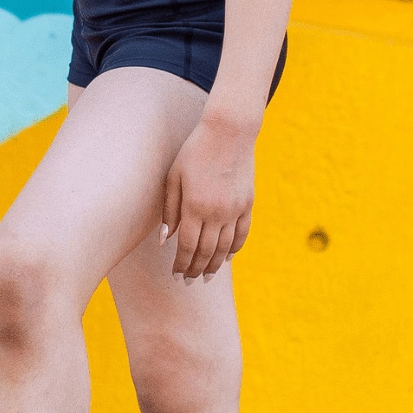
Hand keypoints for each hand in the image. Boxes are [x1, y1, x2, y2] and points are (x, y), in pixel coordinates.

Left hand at [160, 112, 256, 281]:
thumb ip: (169, 209)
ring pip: (225, 248)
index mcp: (194, 206)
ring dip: (214, 265)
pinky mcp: (247, 203)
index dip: (181, 265)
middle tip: (188, 281)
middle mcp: (216, 212)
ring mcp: (235, 209)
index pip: (186, 247)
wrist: (228, 131)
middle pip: (205, 251)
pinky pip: (242, 234)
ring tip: (206, 275)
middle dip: (195, 269)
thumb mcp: (174, 176)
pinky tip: (226, 258)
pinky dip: (234, 249)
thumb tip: (165, 240)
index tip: (176, 276)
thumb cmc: (195, 151)